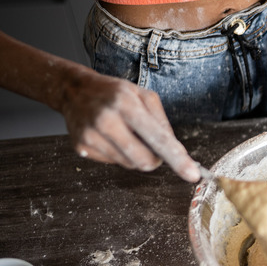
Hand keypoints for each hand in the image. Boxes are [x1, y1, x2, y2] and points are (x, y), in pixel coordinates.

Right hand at [61, 71, 199, 181]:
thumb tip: (177, 151)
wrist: (74, 90)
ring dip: (135, 156)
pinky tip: (110, 138)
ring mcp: (91, 136)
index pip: (158, 138)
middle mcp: (107, 121)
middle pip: (144, 160)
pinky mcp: (81, 148)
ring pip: (129, 164)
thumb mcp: (144, 96)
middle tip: (152, 148)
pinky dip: (119, 154)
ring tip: (126, 134)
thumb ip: (162, 123)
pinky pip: (113, 163)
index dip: (177, 158)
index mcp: (127, 104)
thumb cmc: (115, 93)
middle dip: (155, 160)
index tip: (192, 174)